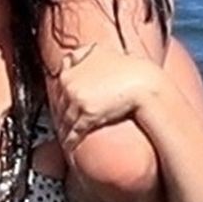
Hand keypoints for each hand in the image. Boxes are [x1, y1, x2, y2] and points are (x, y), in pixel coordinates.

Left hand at [45, 41, 161, 151]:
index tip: (59, 104)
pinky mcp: (87, 114)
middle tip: (60, 125)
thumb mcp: (102, 54)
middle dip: (60, 115)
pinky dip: (69, 142)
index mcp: (72, 68)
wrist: (144, 84)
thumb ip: (85, 55)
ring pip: (64, 119)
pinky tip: (69, 147)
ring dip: (63, 131)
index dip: (59, 97)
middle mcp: (70, 82)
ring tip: (64, 139)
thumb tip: (71, 56)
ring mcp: (77, 98)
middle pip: (59, 104)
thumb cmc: (128, 70)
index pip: (58, 85)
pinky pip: (73, 132)